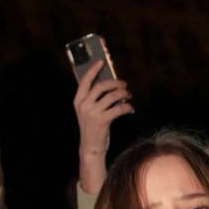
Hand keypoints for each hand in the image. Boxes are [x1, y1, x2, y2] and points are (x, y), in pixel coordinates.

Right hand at [73, 61, 132, 193]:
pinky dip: (127, 107)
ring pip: (112, 96)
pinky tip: (130, 108)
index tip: (101, 61)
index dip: (93, 69)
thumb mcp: (89, 111)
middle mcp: (83, 105)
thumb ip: (95, 98)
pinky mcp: (102, 121)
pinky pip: (119, 108)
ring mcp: (92, 113)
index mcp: (78, 100)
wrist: (90, 147)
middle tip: (124, 84)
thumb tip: (110, 84)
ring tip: (129, 95)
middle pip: (102, 86)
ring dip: (124, 94)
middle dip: (115, 83)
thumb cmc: (92, 127)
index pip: (85, 81)